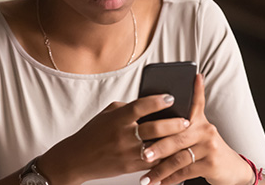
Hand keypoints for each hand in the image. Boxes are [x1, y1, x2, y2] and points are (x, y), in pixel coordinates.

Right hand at [38, 93, 190, 184]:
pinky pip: (152, 162)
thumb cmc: (93, 134)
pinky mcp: (129, 167)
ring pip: (157, 147)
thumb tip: (149, 104)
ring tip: (185, 137)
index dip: (157, 101)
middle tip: (186, 120)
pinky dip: (164, 158)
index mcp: (117, 118)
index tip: (171, 97)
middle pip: (154, 128)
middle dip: (174, 124)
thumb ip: (127, 108)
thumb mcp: (107, 114)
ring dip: (173, 142)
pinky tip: (174, 153)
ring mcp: (127, 152)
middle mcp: (122, 135)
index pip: (140, 106)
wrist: (77, 159)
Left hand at [138, 74, 254, 184]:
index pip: (196, 101)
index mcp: (199, 120)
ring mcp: (209, 147)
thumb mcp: (198, 134)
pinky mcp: (211, 164)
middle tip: (141, 154)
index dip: (195, 89)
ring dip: (160, 170)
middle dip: (157, 147)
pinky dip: (170, 179)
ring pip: (179, 158)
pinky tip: (159, 183)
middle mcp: (206, 130)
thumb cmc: (206, 150)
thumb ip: (180, 126)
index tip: (192, 76)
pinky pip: (185, 172)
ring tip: (146, 178)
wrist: (232, 169)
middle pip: (177, 137)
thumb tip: (153, 119)